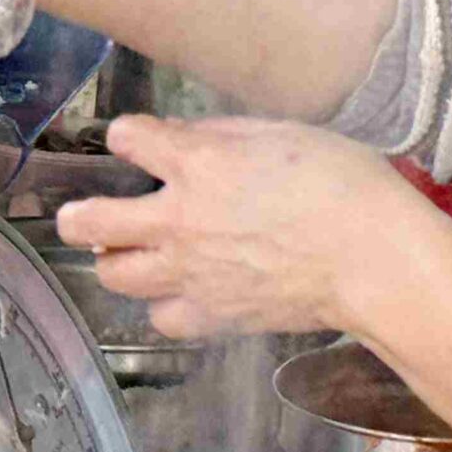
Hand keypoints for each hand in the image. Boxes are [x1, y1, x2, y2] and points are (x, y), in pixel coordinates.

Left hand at [54, 115, 439, 342]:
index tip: (136, 140)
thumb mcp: (284, 134)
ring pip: (115, 274)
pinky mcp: (212, 316)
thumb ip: (224, 135)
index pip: (128, 138)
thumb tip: (185, 137)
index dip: (128, 136)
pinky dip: (164, 305)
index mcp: (198, 163)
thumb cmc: (343, 185)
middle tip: (80, 217)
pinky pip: (162, 317)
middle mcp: (178, 219)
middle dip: (78, 216)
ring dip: (116, 261)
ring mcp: (190, 273)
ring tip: (132, 256)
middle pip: (92, 222)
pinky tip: (182, 293)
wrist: (373, 259)